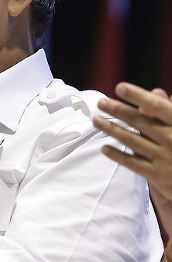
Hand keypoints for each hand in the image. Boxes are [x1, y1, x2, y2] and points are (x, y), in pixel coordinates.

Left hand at [94, 82, 171, 227]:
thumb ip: (168, 110)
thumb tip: (154, 92)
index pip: (157, 107)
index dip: (139, 96)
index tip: (120, 87)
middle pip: (139, 122)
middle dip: (117, 110)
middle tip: (100, 102)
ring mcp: (164, 157)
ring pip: (131, 140)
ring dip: (111, 129)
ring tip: (95, 120)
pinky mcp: (156, 174)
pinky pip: (131, 162)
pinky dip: (116, 155)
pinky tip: (104, 148)